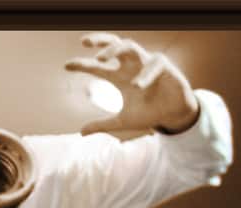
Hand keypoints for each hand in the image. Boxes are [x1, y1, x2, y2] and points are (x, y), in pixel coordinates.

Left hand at [65, 33, 199, 135]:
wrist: (174, 116)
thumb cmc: (149, 113)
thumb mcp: (123, 121)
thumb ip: (103, 125)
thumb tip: (81, 133)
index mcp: (120, 76)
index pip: (98, 66)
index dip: (83, 64)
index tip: (66, 66)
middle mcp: (132, 66)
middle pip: (115, 45)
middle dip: (100, 41)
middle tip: (83, 42)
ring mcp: (148, 64)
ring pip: (131, 46)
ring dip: (115, 49)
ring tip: (101, 59)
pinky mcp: (165, 67)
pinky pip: (154, 63)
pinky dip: (145, 74)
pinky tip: (137, 86)